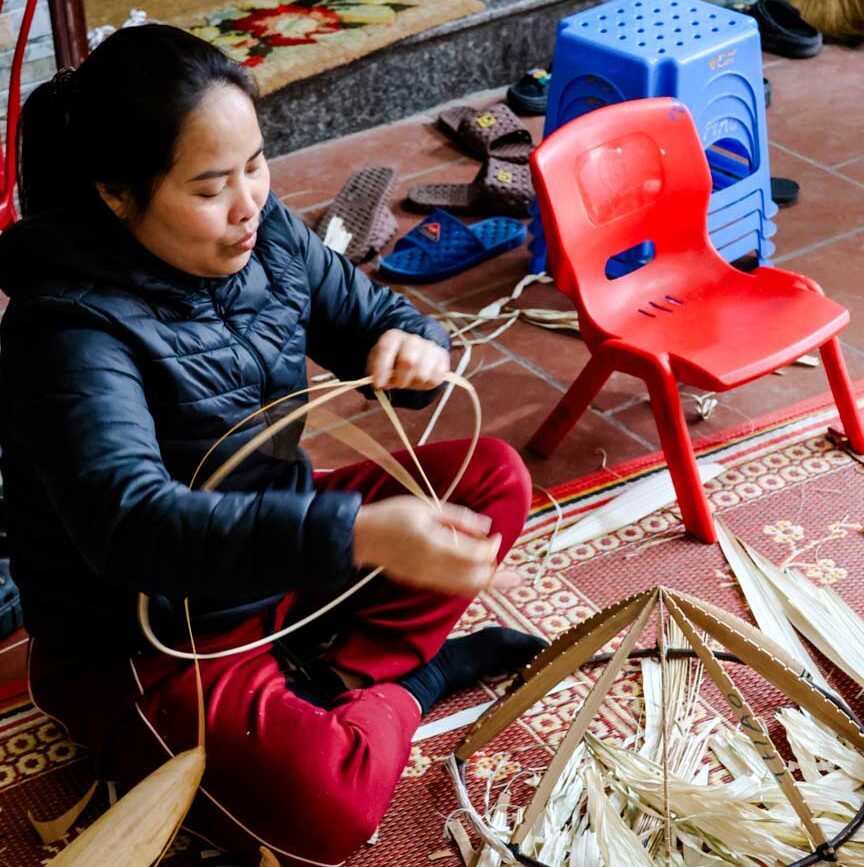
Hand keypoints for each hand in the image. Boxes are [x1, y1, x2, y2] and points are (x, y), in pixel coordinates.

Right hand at [352, 497, 521, 596]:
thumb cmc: (392, 515)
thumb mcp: (426, 507)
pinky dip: (468, 585)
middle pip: (474, 577)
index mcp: (434, 544)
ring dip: (485, 582)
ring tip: (505, 581)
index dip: (491, 547)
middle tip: (510, 569)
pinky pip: (450, 588)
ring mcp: (425, 578)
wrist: (361, 537)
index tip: (495, 536)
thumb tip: (487, 526)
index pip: (475, 555)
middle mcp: (432, 566)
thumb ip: (458, 517)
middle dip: (494, 572)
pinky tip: (480, 582)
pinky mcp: (420, 583)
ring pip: (464, 587)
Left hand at [366, 329, 449, 390]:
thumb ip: (376, 372)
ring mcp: (430, 347)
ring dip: (414, 384)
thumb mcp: (378, 362)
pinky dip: (426, 385)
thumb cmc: (392, 360)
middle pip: (409, 362)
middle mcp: (413, 339)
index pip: (386, 349)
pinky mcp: (442, 358)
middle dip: (400, 380)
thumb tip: (380, 384)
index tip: (378, 384)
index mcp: (394, 336)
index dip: (381, 369)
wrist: (413, 351)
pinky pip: (436, 379)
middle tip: (397, 385)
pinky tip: (420, 381)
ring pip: (423, 374)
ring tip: (409, 382)